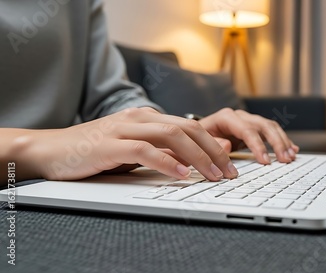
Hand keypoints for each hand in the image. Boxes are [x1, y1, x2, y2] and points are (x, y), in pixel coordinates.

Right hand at [14, 107, 238, 181]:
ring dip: (197, 157)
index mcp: (147, 117)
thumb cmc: (95, 151)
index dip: (213, 145)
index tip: (228, 165)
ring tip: (212, 175)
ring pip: (171, 136)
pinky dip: (166, 163)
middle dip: (212, 151)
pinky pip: (145, 150)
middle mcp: (139, 118)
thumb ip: (165, 151)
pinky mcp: (109, 144)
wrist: (51, 149)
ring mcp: (124, 128)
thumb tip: (200, 155)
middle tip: (228, 172)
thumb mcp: (136, 150)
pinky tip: (181, 175)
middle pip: (187, 128)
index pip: (190, 126)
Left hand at [199, 108, 298, 163]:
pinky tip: (292, 149)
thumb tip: (228, 144)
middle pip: (263, 125)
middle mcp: (239, 117)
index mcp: (226, 117)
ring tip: (290, 156)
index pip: (247, 130)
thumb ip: (212, 144)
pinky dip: (282, 140)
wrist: (194, 135)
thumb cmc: (196, 139)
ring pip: (270, 127)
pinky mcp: (253, 129)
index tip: (265, 161)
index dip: (258, 146)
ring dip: (282, 141)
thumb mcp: (198, 143)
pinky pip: (271, 132)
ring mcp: (247, 121)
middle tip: (285, 159)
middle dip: (276, 143)